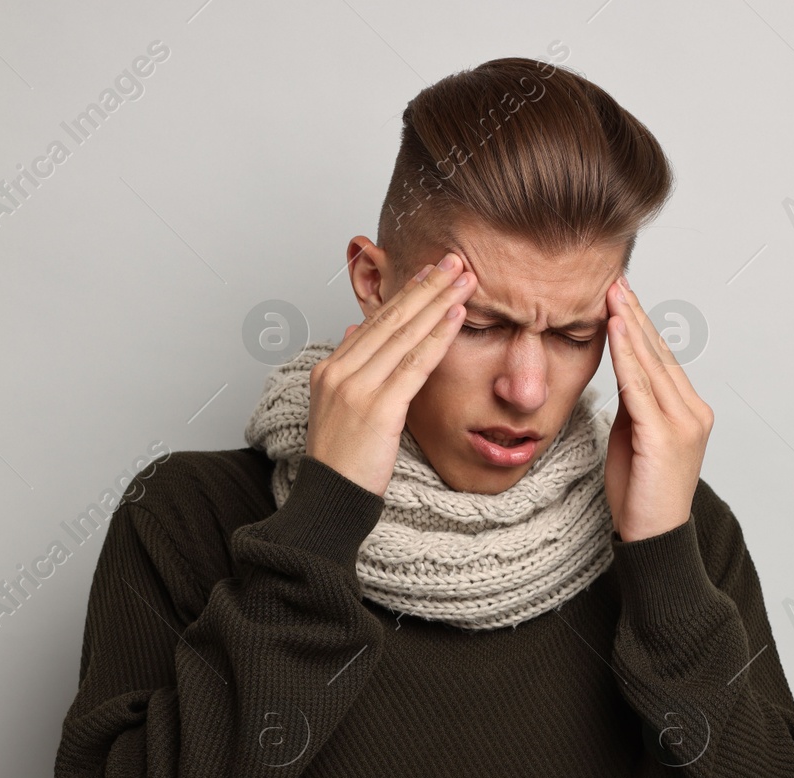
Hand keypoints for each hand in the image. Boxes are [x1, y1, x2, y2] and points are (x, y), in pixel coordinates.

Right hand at [307, 253, 474, 495]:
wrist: (329, 500)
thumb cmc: (341, 462)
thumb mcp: (337, 408)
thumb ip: (349, 368)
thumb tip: (356, 330)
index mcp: (329, 369)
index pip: (374, 322)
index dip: (405, 294)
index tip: (429, 272)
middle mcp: (339, 372)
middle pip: (390, 319)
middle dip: (425, 286)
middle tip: (453, 260)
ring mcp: (357, 388)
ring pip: (404, 335)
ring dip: (438, 302)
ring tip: (464, 279)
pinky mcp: (378, 408)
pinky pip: (414, 364)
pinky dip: (438, 337)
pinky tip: (456, 316)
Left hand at [603, 277, 713, 541]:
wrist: (653, 538)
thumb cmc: (640, 495)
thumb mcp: (633, 440)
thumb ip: (633, 407)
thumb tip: (620, 375)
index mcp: (689, 412)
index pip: (661, 360)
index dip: (640, 326)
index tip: (621, 297)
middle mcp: (693, 412)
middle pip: (659, 354)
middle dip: (635, 315)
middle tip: (616, 280)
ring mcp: (683, 423)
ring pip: (651, 364)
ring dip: (629, 326)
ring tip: (612, 295)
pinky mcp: (664, 437)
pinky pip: (640, 388)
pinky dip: (626, 356)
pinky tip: (615, 330)